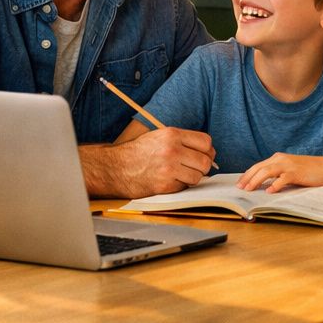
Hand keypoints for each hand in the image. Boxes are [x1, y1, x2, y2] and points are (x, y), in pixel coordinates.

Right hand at [86, 127, 215, 197]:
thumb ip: (183, 141)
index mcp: (172, 135)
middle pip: (205, 161)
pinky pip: (184, 187)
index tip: (203, 154)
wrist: (115, 167)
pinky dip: (181, 186)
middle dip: (203, 166)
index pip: (206, 142)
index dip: (207, 150)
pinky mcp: (164, 185)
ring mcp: (168, 169)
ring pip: (198, 176)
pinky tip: (170, 181)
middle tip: (194, 168)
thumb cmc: (138, 152)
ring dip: (193, 178)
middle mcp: (172, 150)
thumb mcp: (160, 136)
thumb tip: (208, 151)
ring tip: (182, 175)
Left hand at [237, 153, 322, 192]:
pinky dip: (275, 185)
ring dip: (256, 181)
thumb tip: (263, 184)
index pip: (258, 166)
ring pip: (267, 171)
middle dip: (247, 178)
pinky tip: (270, 191)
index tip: (239, 184)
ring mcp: (288, 165)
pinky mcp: (296, 172)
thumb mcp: (290, 169)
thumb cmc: (309, 171)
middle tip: (240, 189)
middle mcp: (281, 159)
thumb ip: (277, 173)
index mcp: (278, 158)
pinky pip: (282, 178)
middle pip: (259, 168)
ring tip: (249, 190)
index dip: (247, 175)